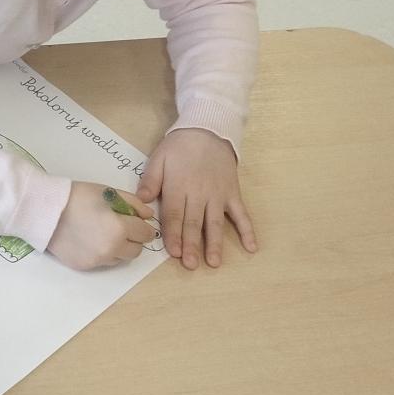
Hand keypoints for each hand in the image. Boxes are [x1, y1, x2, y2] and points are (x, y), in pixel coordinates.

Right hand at [46, 183, 156, 270]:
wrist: (45, 210)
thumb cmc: (77, 197)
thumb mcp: (108, 192)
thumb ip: (133, 203)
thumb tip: (148, 216)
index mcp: (120, 228)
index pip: (146, 234)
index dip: (143, 226)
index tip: (135, 221)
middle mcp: (112, 248)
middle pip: (137, 250)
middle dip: (133, 239)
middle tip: (120, 227)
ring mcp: (98, 260)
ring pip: (121, 258)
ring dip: (119, 248)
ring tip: (103, 233)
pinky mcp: (85, 266)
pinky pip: (103, 262)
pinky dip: (103, 253)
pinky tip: (90, 240)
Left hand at [137, 128, 255, 269]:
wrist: (208, 130)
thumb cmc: (179, 146)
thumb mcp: (158, 158)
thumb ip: (150, 180)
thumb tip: (142, 200)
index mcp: (178, 186)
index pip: (174, 214)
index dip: (173, 234)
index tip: (173, 252)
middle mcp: (199, 193)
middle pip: (194, 222)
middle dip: (191, 244)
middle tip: (190, 264)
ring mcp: (218, 194)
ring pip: (215, 222)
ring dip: (214, 243)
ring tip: (214, 262)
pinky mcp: (233, 193)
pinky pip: (242, 213)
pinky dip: (247, 230)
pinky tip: (251, 247)